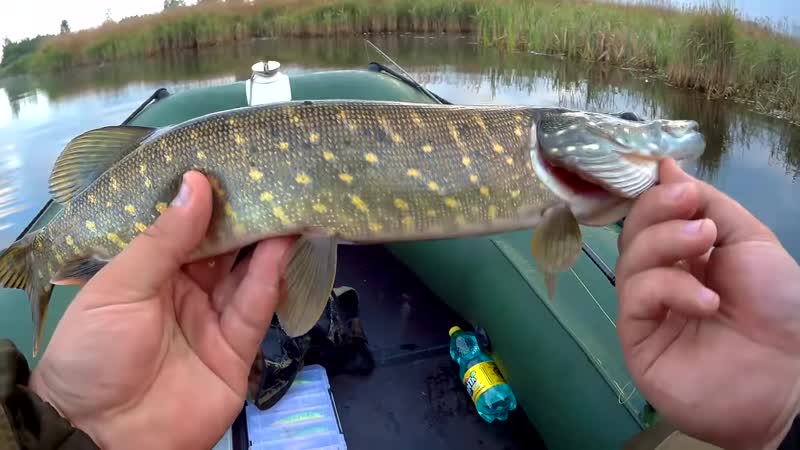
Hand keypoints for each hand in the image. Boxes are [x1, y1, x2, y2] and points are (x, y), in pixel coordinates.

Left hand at [29, 171, 295, 449]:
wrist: (103, 435)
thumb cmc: (94, 352)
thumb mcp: (118, 287)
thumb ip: (164, 238)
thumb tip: (196, 182)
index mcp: (149, 272)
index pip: (186, 228)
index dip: (209, 199)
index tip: (234, 164)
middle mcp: (185, 290)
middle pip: (223, 248)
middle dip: (245, 216)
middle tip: (271, 178)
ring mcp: (213, 319)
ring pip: (246, 273)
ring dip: (266, 240)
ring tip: (287, 204)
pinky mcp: (238, 349)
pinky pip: (256, 307)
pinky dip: (271, 277)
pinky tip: (283, 246)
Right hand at [616, 159, 799, 449]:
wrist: (793, 373)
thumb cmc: (779, 304)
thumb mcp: (749, 240)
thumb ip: (707, 202)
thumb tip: (664, 166)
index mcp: (687, 258)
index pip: (651, 220)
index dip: (655, 197)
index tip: (672, 180)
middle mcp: (662, 281)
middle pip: (633, 236)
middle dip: (657, 214)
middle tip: (690, 207)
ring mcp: (648, 312)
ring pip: (630, 263)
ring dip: (666, 243)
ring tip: (707, 242)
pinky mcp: (637, 340)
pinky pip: (636, 299)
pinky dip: (667, 288)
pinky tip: (704, 299)